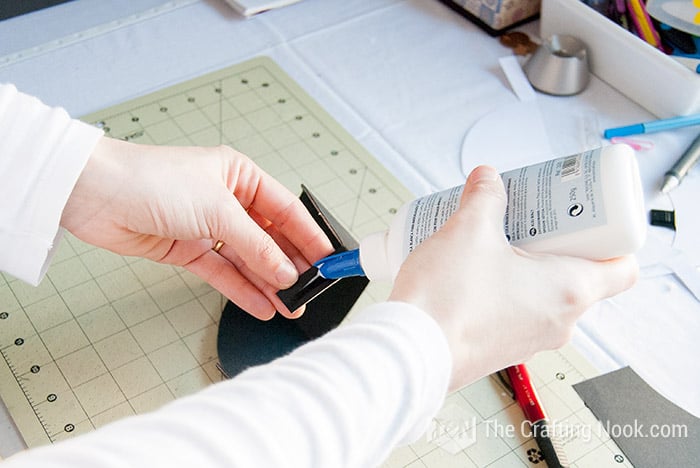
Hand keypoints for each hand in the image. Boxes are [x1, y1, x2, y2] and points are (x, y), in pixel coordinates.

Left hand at [61, 137, 333, 319]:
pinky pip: (223, 273)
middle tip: (309, 290)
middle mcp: (227, 201)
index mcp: (240, 176)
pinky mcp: (188, 250)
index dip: (308, 236)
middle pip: (268, 238)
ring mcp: (207, 227)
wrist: (94, 195)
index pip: (285, 210)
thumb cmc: (152, 180)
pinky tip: (262, 305)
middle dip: (288, 265)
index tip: (328, 260)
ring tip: (291, 306)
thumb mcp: (217, 210)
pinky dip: (241, 290)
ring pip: (247, 260)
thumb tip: (285, 270)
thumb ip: (256, 245)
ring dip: (268, 283)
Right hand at [389, 165, 637, 390]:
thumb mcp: (468, 230)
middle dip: (557, 242)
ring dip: (528, 266)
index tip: (587, 218)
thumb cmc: (447, 301)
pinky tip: (474, 272)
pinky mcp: (504, 348)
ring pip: (547, 295)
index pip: (623, 268)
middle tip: (530, 219)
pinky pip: (520, 312)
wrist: (411, 353)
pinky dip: (508, 290)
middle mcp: (558, 321)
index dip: (611, 237)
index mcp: (568, 290)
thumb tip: (488, 180)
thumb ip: (484, 198)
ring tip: (495, 241)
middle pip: (581, 275)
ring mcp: (532, 340)